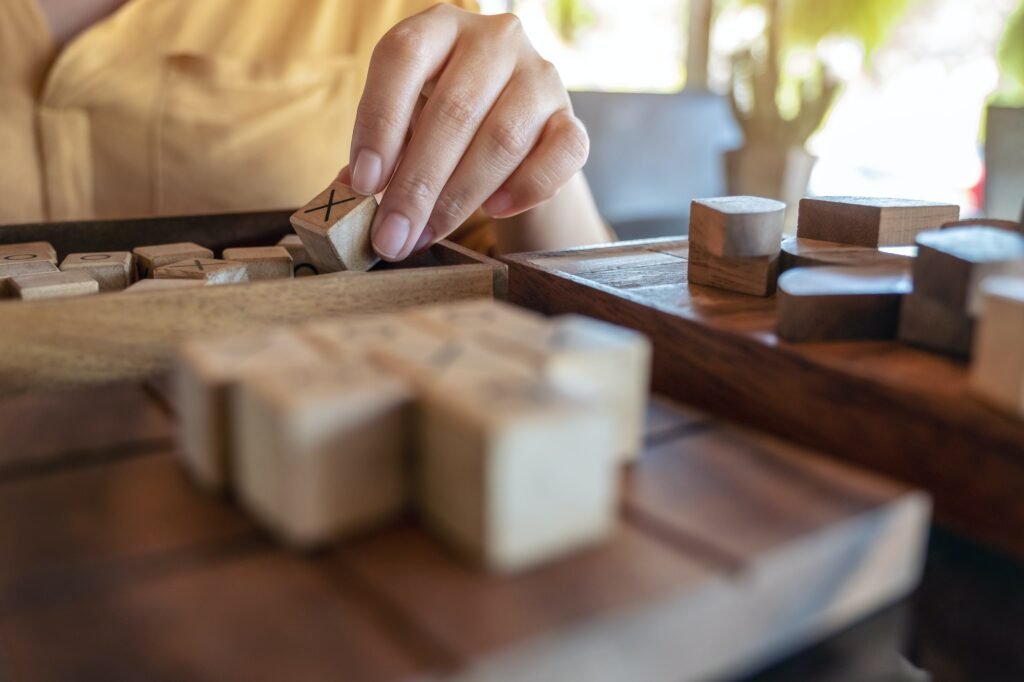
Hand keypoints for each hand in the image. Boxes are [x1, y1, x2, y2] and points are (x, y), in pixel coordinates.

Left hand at [341, 4, 589, 260]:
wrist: (510, 125)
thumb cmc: (441, 122)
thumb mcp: (403, 123)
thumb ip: (378, 153)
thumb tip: (345, 197)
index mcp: (440, 26)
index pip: (403, 58)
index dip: (379, 122)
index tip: (364, 183)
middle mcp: (495, 40)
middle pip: (454, 110)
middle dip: (417, 184)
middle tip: (391, 236)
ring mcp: (540, 76)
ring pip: (503, 139)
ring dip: (459, 199)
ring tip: (426, 235)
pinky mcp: (571, 118)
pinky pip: (560, 155)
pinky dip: (526, 188)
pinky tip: (494, 210)